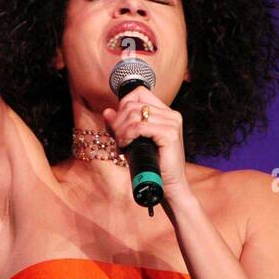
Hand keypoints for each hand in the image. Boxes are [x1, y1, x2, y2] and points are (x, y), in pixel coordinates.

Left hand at [102, 87, 190, 203]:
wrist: (168, 186)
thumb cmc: (151, 165)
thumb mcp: (132, 142)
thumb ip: (121, 126)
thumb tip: (107, 112)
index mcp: (165, 112)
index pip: (139, 93)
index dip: (123, 105)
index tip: (119, 125)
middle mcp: (171, 114)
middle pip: (133, 104)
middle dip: (118, 122)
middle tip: (117, 139)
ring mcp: (172, 123)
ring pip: (134, 115)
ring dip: (121, 131)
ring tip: (121, 145)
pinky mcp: (170, 134)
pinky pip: (140, 127)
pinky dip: (128, 136)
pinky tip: (126, 146)